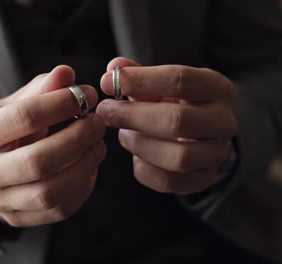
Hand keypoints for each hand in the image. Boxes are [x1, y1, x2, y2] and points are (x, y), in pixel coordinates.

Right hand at [0, 65, 105, 226]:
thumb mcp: (10, 105)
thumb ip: (39, 90)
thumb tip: (66, 74)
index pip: (24, 118)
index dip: (61, 103)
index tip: (85, 94)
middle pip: (39, 161)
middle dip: (78, 138)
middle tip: (97, 122)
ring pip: (50, 192)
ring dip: (84, 165)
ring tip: (97, 144)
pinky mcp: (17, 219)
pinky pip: (58, 210)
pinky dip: (82, 188)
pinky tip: (88, 167)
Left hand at [96, 57, 237, 193]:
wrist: (198, 134)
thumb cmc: (173, 103)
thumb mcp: (159, 84)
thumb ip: (136, 75)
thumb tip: (113, 69)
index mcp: (217, 88)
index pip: (181, 80)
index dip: (141, 80)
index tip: (108, 82)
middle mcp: (224, 122)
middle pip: (177, 121)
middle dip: (133, 116)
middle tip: (106, 111)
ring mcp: (217, 154)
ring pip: (177, 156)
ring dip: (140, 145)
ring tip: (124, 134)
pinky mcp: (204, 179)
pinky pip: (169, 181)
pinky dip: (144, 169)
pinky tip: (136, 156)